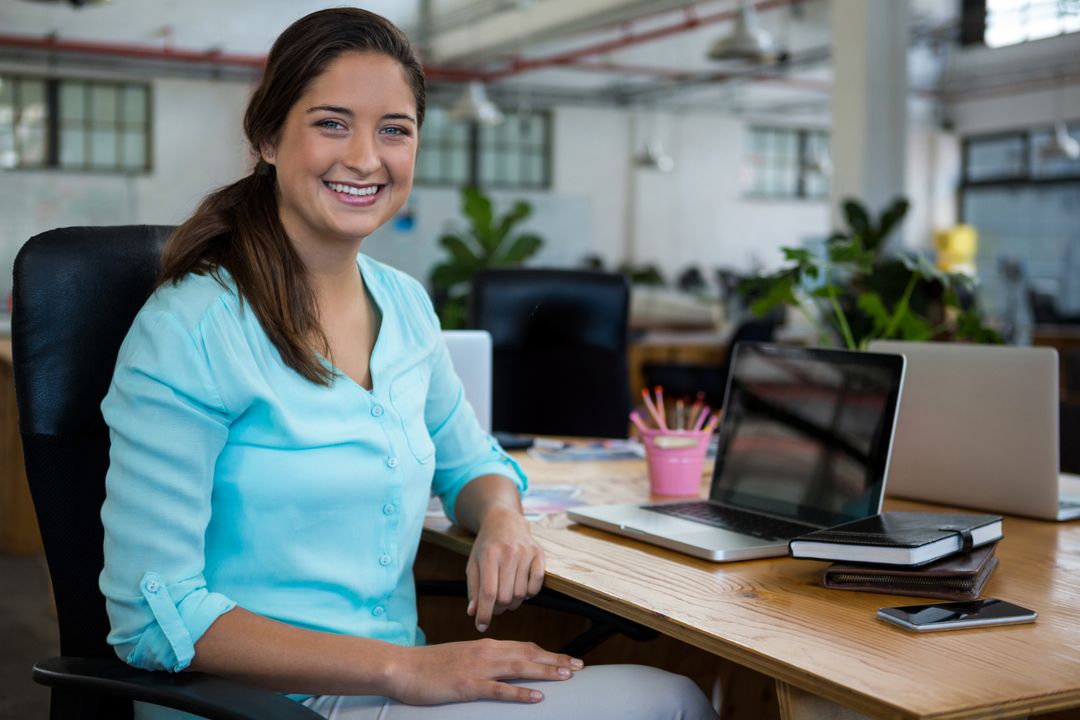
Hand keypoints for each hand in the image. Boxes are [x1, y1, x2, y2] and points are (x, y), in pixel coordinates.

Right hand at [389, 639, 582, 704]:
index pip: (525, 647)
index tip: (568, 659)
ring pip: (520, 667)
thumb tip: (502, 664)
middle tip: (580, 666)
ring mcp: (478, 668)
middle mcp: (486, 652)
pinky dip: (520, 693)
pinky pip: (500, 689)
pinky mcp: (468, 685)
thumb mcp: (462, 657)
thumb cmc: (430, 665)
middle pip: (529, 654)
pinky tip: (537, 697)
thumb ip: (483, 659)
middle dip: (556, 660)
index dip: (548, 653)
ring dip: (546, 671)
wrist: (403, 667)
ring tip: (567, 676)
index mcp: (486, 646)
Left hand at [466, 506, 543, 631]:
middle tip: (494, 607)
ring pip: (521, 594)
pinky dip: (529, 593)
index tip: (481, 626)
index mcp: (489, 555)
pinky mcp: (539, 553)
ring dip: (513, 602)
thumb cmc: (486, 545)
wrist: (504, 520)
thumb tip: (473, 612)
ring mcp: (526, 553)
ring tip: (506, 596)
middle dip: (498, 609)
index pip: (488, 593)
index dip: (485, 613)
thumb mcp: (473, 563)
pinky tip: (521, 588)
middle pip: (505, 597)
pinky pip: (537, 585)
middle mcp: (509, 553)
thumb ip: (473, 588)